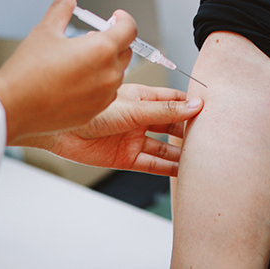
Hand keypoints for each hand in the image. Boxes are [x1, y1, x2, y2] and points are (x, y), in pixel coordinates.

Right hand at [0, 0, 136, 141]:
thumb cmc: (27, 70)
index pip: (130, 30)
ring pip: (116, 74)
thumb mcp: (46, 30)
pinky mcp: (94, 112)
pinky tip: (75, 80)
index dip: (124, 19)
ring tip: (80, 59)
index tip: (115, 17)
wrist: (13, 107)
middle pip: (125, 51)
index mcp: (101, 49)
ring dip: (106, 63)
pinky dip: (98, 83)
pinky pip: (106, 93)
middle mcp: (108, 74)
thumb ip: (63, 7)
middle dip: (114, 41)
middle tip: (92, 37)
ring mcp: (103, 96)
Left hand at [21, 84, 203, 176]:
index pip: (173, 99)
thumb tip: (194, 106)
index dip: (191, 104)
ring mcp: (133, 138)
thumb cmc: (87, 109)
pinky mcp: (125, 158)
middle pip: (172, 123)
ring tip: (202, 158)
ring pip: (164, 146)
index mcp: (141, 97)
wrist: (58, 129)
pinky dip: (167, 168)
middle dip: (189, 130)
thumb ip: (164, 110)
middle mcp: (139, 118)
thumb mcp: (132, 108)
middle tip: (211, 137)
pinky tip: (182, 171)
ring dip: (181, 152)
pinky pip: (152, 163)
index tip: (211, 110)